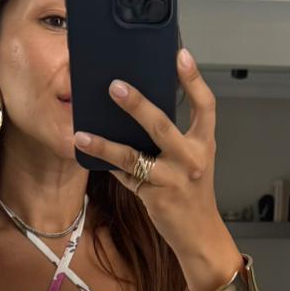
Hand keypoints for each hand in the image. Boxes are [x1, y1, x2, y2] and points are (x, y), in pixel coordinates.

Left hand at [73, 47, 226, 262]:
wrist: (200, 235)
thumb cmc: (192, 194)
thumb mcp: (192, 162)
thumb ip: (173, 139)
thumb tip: (137, 110)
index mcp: (204, 144)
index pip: (205, 106)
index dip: (193, 79)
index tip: (179, 55)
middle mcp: (192, 159)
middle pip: (162, 126)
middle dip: (137, 104)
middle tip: (114, 86)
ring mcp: (174, 179)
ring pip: (134, 156)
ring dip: (105, 143)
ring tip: (83, 131)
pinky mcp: (157, 197)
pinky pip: (126, 176)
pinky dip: (107, 164)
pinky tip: (88, 152)